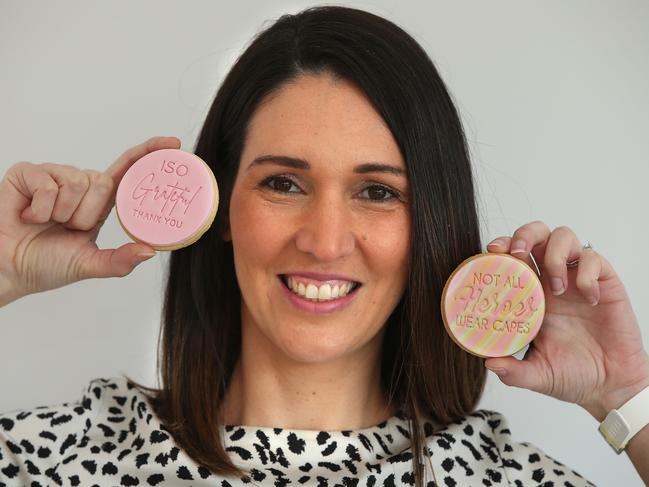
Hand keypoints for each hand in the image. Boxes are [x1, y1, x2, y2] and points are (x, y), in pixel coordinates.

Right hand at [0, 136, 180, 303]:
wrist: (8, 269)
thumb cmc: (47, 264)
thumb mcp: (90, 264)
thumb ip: (120, 261)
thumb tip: (150, 251)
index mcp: (99, 202)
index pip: (128, 171)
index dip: (149, 154)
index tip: (174, 143)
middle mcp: (80, 184)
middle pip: (102, 181)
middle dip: (86, 214)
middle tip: (67, 228)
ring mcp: (54, 176)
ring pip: (76, 183)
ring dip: (62, 213)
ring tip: (47, 223)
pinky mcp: (28, 173)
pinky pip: (48, 184)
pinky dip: (40, 207)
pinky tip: (30, 216)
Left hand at [484, 221, 648, 420]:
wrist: (611, 386)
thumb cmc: (573, 375)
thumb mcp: (537, 375)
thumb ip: (513, 372)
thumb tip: (488, 362)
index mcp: (531, 295)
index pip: (513, 257)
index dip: (502, 247)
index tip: (492, 251)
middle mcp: (552, 280)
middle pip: (536, 234)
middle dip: (524, 235)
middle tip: (517, 254)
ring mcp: (577, 279)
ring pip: (564, 237)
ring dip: (555, 255)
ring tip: (557, 289)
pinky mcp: (605, 283)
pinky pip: (594, 259)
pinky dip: (587, 274)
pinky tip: (589, 299)